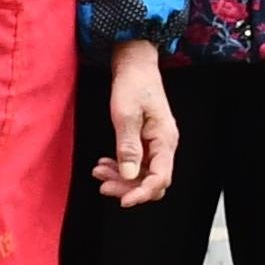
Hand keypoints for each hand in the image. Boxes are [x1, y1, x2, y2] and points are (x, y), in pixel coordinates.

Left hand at [95, 42, 178, 205]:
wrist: (135, 64)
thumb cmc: (133, 84)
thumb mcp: (125, 115)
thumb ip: (127, 146)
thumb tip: (129, 175)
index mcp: (165, 140)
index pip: (160, 178)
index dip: (142, 193)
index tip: (122, 200)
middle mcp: (165, 145)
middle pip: (152, 180)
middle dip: (128, 187)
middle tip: (102, 184)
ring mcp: (156, 143)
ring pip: (142, 173)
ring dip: (121, 178)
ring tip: (98, 172)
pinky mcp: (147, 140)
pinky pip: (137, 163)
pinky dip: (121, 167)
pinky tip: (104, 164)